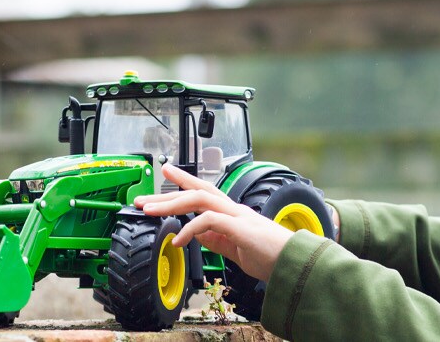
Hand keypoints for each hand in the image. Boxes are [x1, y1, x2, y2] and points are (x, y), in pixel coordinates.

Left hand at [133, 164, 294, 281]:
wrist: (296, 266)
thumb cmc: (272, 258)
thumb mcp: (236, 249)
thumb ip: (218, 241)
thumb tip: (197, 235)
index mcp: (233, 214)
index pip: (204, 191)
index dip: (183, 181)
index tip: (165, 173)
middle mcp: (234, 210)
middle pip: (197, 191)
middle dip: (167, 194)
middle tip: (142, 200)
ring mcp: (238, 216)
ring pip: (200, 198)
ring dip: (172, 204)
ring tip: (151, 213)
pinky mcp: (240, 228)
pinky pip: (209, 221)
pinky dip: (190, 228)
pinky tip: (179, 241)